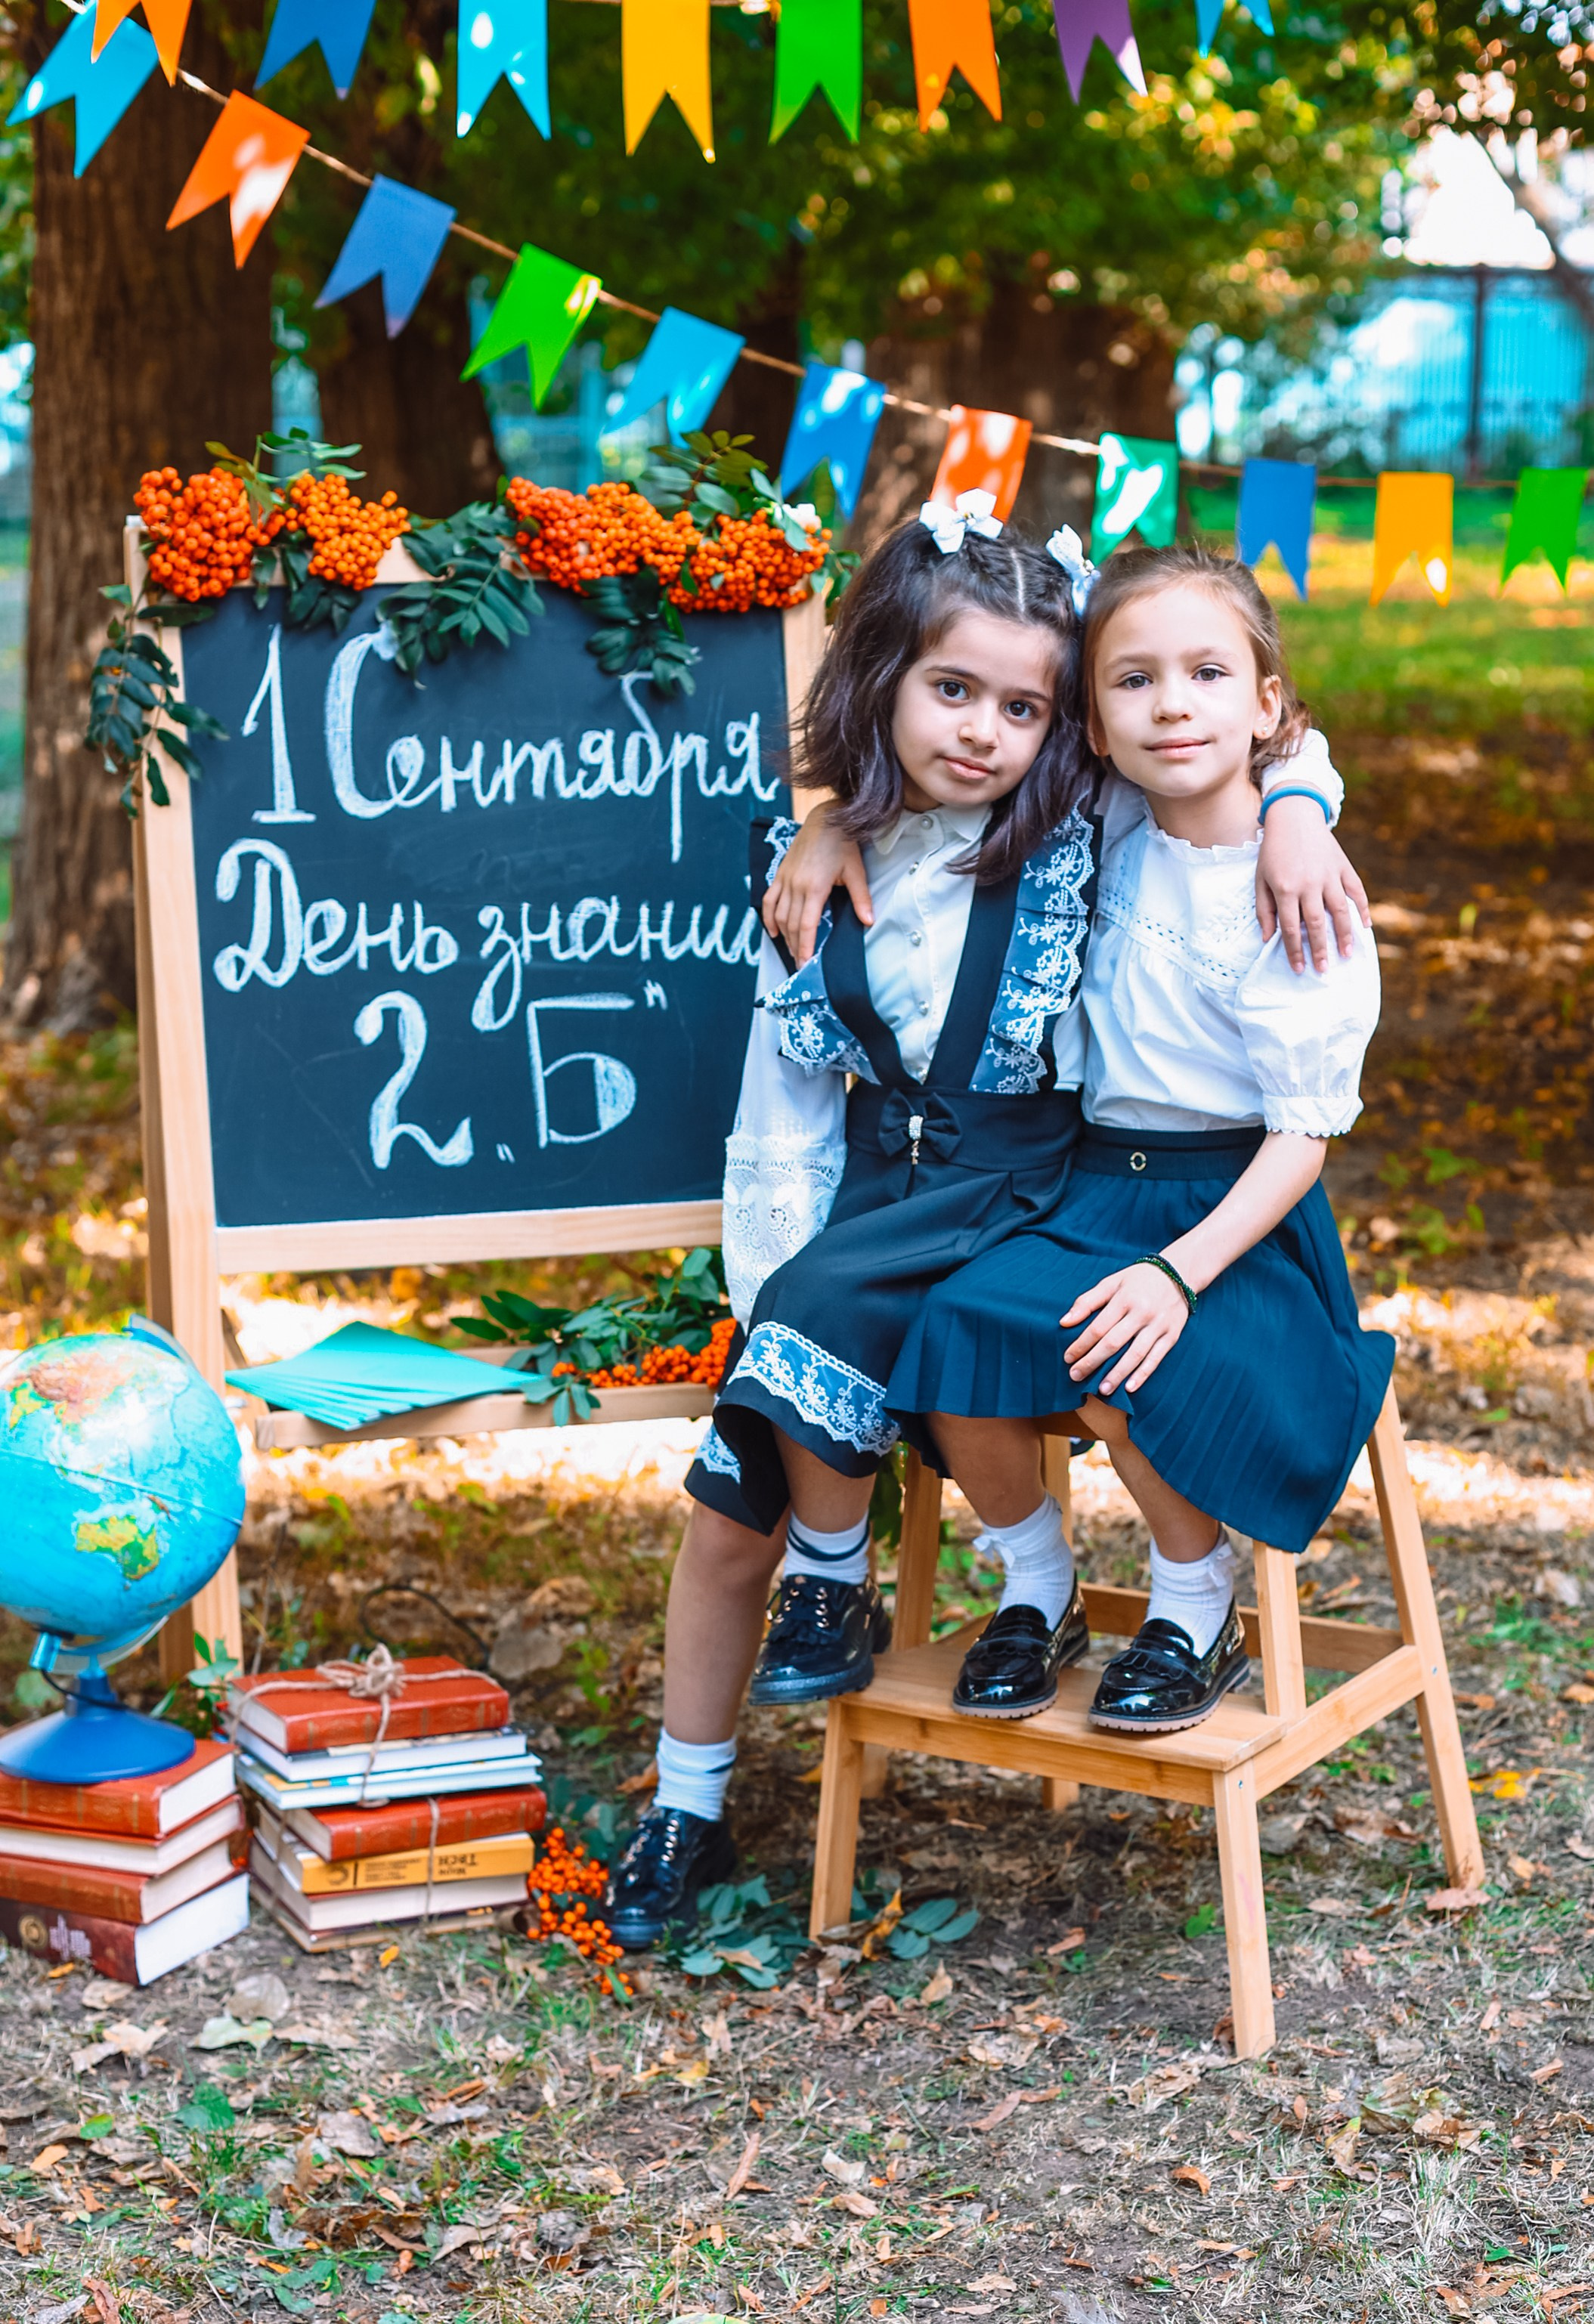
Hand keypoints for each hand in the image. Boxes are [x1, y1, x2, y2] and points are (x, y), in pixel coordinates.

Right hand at [764, 804, 873, 965]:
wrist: (826, 818)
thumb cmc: (843, 843)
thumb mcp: (855, 870)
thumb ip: (861, 898)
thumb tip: (868, 921)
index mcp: (815, 887)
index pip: (807, 925)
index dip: (805, 946)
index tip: (805, 964)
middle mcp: (796, 885)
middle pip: (792, 924)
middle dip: (796, 947)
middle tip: (800, 965)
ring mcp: (785, 878)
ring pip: (779, 914)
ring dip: (784, 935)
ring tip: (792, 950)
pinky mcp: (780, 872)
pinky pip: (769, 899)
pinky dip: (768, 916)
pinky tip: (773, 930)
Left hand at [1061, 1261, 1190, 1393]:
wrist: (1178, 1273)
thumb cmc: (1138, 1280)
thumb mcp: (1111, 1282)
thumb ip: (1087, 1301)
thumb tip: (1064, 1322)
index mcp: (1124, 1299)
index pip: (1098, 1327)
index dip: (1081, 1344)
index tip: (1068, 1358)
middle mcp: (1142, 1313)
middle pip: (1113, 1343)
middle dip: (1093, 1362)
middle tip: (1076, 1376)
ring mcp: (1158, 1326)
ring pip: (1135, 1354)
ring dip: (1117, 1374)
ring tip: (1102, 1390)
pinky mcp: (1172, 1336)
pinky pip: (1156, 1358)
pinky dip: (1143, 1374)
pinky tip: (1130, 1387)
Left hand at [1256, 816, 1370, 973]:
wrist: (1294, 817)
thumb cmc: (1274, 852)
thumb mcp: (1261, 879)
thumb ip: (1264, 910)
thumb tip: (1267, 938)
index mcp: (1286, 889)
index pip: (1291, 928)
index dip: (1295, 951)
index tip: (1299, 968)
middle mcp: (1309, 884)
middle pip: (1317, 924)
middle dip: (1320, 950)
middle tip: (1323, 970)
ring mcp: (1329, 875)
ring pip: (1340, 911)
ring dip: (1344, 935)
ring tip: (1347, 954)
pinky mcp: (1343, 867)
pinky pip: (1356, 891)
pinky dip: (1362, 909)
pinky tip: (1364, 926)